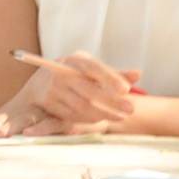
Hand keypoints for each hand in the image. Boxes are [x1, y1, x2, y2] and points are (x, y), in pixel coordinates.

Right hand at [2, 48, 139, 133]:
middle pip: (89, 91)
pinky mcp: (49, 103)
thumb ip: (114, 74)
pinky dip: (88, 119)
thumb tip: (139, 74)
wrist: (40, 83)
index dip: (111, 78)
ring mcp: (53, 89)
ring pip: (81, 106)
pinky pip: (72, 115)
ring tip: (119, 116)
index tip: (127, 90)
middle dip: (111, 102)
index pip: (94, 68)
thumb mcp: (91, 69)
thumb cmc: (74, 74)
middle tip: (130, 110)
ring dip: (102, 113)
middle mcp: (61, 72)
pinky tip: (100, 118)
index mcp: (75, 60)